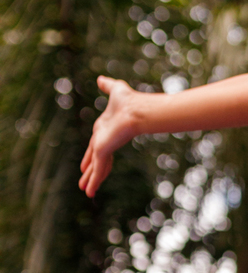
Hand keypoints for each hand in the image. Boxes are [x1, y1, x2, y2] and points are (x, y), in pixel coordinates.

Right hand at [79, 76, 142, 197]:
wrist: (137, 111)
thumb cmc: (130, 101)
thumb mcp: (115, 90)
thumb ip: (108, 86)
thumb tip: (101, 79)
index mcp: (105, 128)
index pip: (96, 144)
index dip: (92, 154)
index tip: (87, 162)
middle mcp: (104, 139)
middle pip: (96, 159)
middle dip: (90, 171)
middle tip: (85, 182)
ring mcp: (105, 147)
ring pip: (97, 168)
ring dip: (91, 180)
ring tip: (86, 192)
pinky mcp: (104, 151)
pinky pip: (97, 170)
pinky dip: (94, 182)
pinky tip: (89, 193)